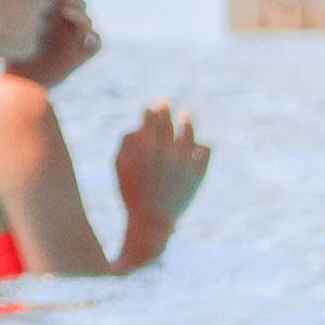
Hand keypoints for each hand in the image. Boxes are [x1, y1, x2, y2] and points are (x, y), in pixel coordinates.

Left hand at [19, 0, 99, 88]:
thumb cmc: (18, 51)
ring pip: (88, 22)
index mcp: (55, 16)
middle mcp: (68, 27)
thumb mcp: (27, 25)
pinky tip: (85, 35)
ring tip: (65, 12)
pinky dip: (94, 38)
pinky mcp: (81, 55)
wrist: (21, 80)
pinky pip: (96, 44)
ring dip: (79, 15)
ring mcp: (76, 40)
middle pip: (81, 6)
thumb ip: (40, 2)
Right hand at [111, 103, 210, 236]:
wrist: (152, 221)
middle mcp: (167, 152)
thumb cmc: (131, 193)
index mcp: (146, 149)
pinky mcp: (198, 173)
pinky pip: (204, 150)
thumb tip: (139, 127)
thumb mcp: (120, 167)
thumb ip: (126, 143)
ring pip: (189, 133)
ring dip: (186, 122)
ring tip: (185, 116)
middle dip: (164, 111)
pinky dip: (200, 146)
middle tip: (164, 103)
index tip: (150, 109)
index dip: (150, 111)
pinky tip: (195, 146)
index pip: (150, 120)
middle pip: (168, 123)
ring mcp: (184, 162)